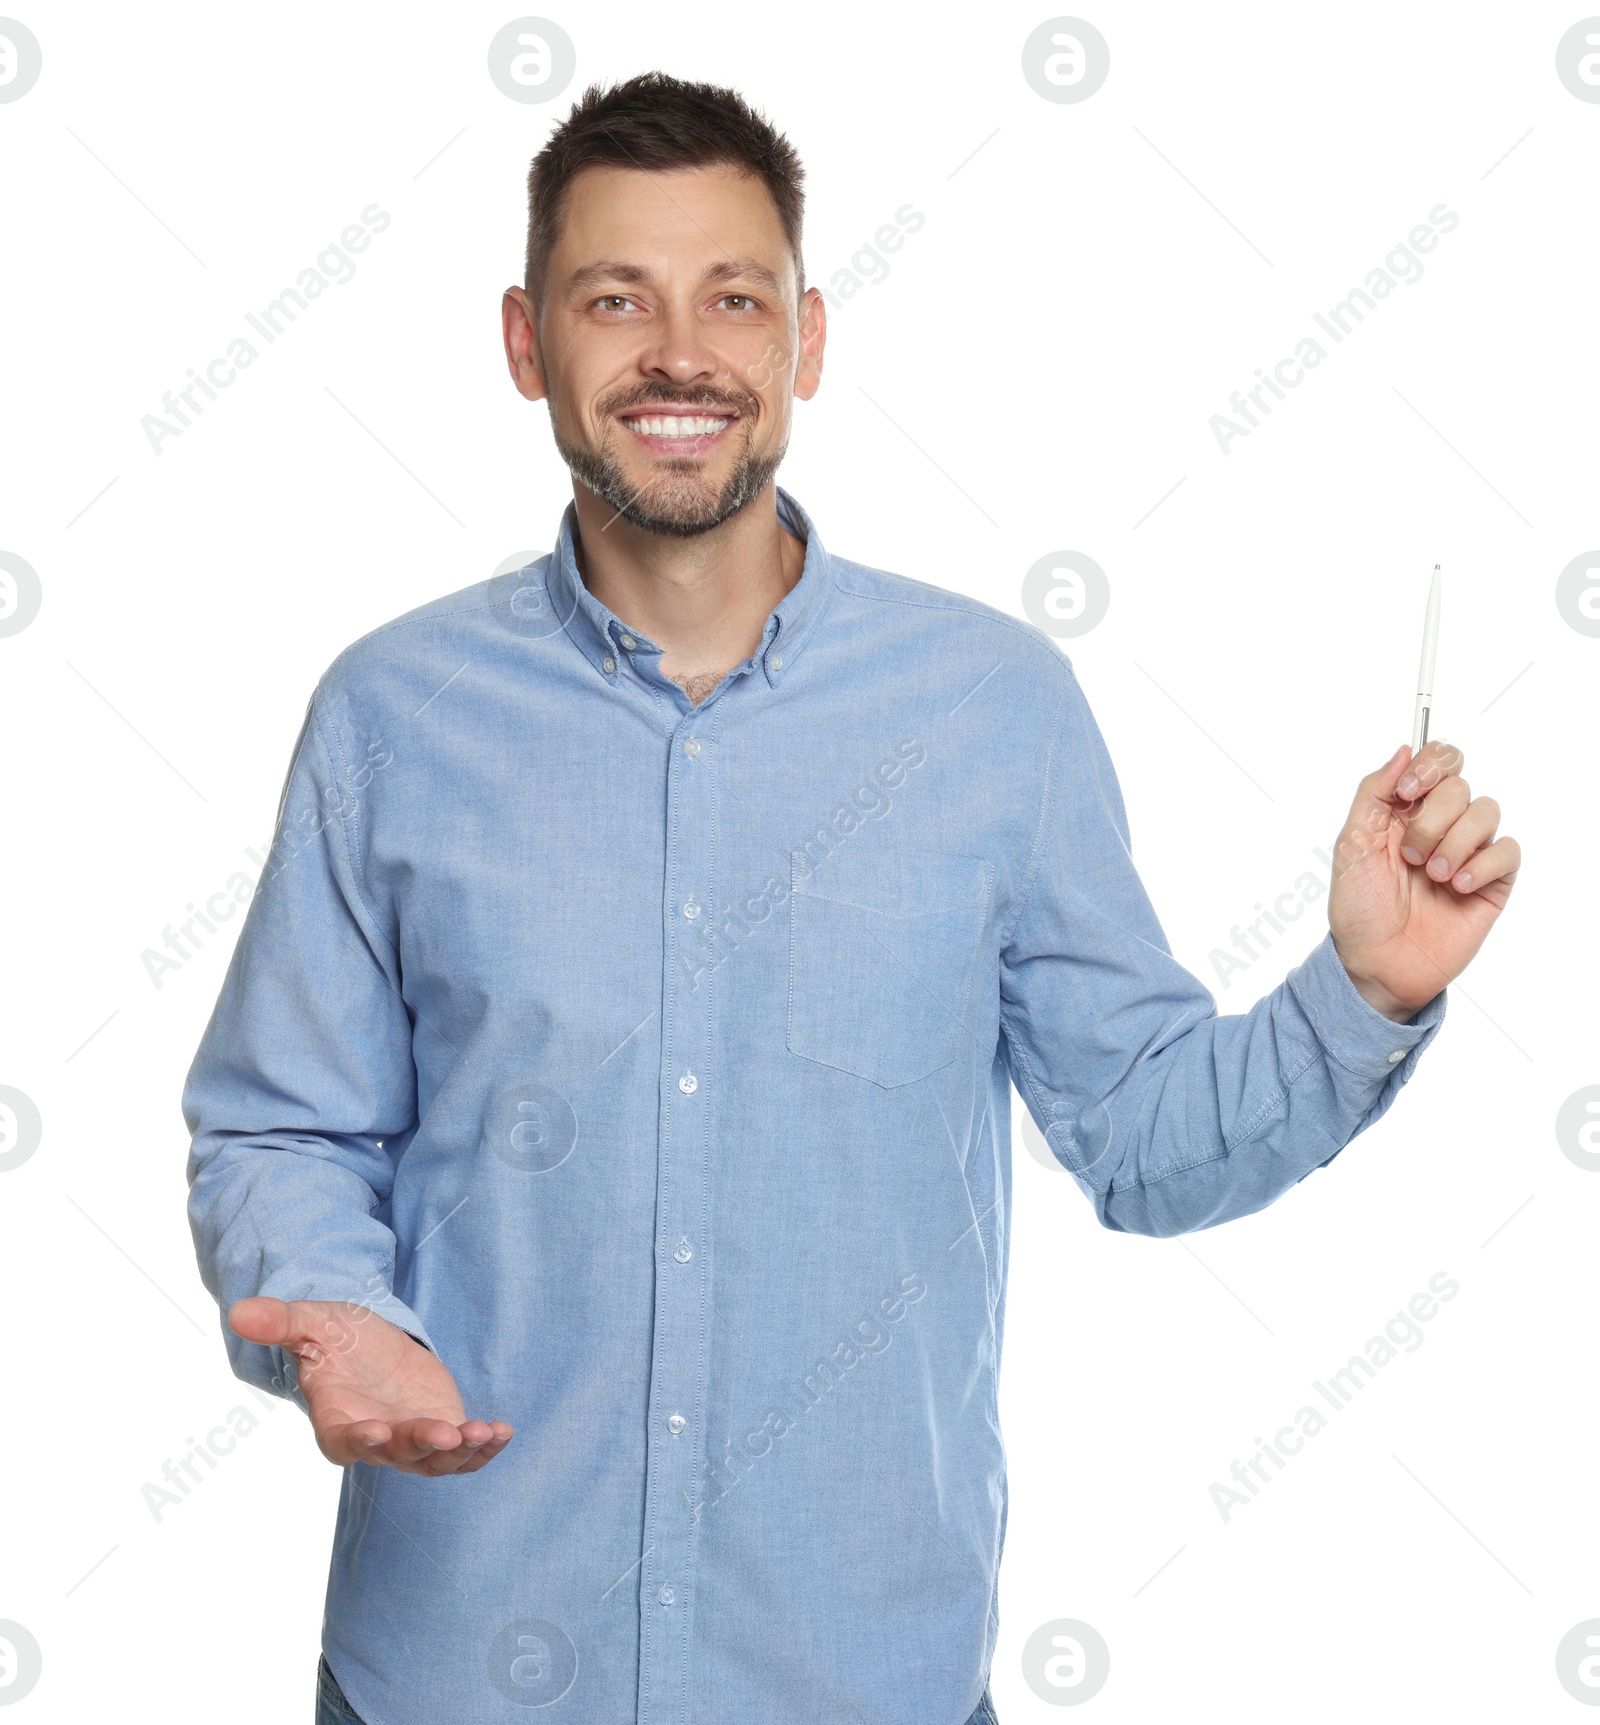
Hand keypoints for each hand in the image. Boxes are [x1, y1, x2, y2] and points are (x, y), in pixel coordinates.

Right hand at [228, 1297, 513, 1474]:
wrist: (369, 1342)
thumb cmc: (335, 1337)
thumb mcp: (310, 1322)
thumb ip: (280, 1321)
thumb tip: (239, 1311)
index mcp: (337, 1419)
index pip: (345, 1440)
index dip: (360, 1440)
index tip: (376, 1432)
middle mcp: (376, 1438)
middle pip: (398, 1453)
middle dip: (422, 1445)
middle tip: (446, 1432)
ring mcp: (411, 1440)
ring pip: (435, 1461)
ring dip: (461, 1452)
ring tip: (484, 1433)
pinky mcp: (442, 1432)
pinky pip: (463, 1453)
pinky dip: (483, 1449)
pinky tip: (502, 1432)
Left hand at [1328, 741, 1519, 1021]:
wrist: (1377, 962)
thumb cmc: (1359, 909)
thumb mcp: (1351, 844)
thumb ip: (1373, 792)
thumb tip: (1403, 750)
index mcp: (1405, 811)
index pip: (1438, 761)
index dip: (1430, 767)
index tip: (1407, 794)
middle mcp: (1440, 826)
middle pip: (1459, 785)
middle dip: (1431, 819)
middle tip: (1409, 856)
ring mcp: (1468, 852)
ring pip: (1485, 811)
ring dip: (1454, 843)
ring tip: (1432, 876)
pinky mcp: (1492, 881)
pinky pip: (1507, 850)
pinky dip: (1482, 864)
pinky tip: (1458, 886)